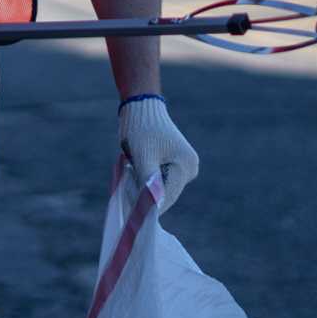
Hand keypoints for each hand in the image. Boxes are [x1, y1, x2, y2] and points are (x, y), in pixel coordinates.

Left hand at [118, 95, 198, 212]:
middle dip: (146, 194)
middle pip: (166, 194)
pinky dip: (149, 179)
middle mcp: (190, 168)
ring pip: (163, 188)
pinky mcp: (178, 163)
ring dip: (146, 186)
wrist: (141, 108)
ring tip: (131, 172)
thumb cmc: (140, 130)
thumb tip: (153, 207)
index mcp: (186, 166)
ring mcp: (185, 166)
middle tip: (126, 186)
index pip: (167, 198)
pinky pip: (162, 179)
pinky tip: (137, 168)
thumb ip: (149, 183)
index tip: (129, 209)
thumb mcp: (142, 158)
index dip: (148, 206)